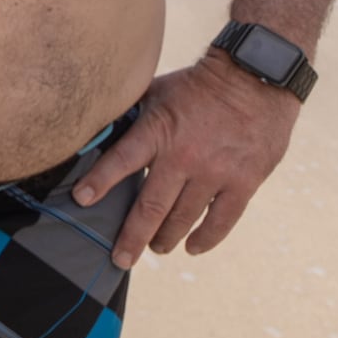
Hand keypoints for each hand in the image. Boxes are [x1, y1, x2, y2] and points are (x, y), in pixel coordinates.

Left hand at [74, 52, 298, 269]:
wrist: (256, 78)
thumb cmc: (200, 84)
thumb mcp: (158, 91)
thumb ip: (133, 115)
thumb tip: (99, 127)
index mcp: (158, 131)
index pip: (121, 161)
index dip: (99, 182)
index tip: (81, 200)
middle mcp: (184, 156)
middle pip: (152, 206)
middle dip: (133, 237)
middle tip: (120, 259)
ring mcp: (215, 172)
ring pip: (184, 218)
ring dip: (166, 238)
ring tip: (156, 247)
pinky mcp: (244, 182)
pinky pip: (221, 220)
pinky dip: (206, 238)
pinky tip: (192, 248)